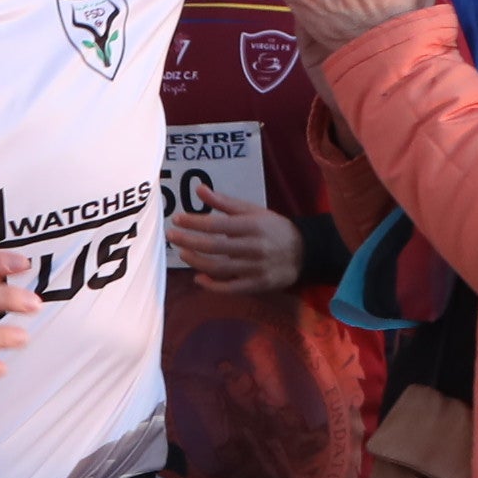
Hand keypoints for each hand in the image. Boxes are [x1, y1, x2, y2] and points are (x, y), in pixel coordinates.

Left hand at [163, 198, 302, 294]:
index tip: (177, 219)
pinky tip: (198, 278)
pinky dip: (212, 285)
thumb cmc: (273, 229)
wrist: (306, 252)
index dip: (195, 222)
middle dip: (188, 241)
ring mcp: (256, 268)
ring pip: (219, 267)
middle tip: (171, 235)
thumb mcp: (253, 211)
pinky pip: (230, 288)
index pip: (218, 224)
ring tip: (182, 253)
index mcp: (253, 226)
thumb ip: (225, 202)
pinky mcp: (258, 285)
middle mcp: (254, 247)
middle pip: (214, 246)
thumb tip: (199, 189)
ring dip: (196, 261)